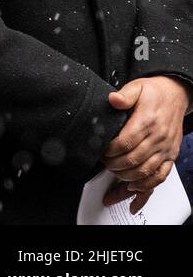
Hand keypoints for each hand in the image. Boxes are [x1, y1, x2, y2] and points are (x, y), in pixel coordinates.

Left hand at [101, 76, 191, 211]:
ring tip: (113, 175)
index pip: (126, 142)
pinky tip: (133, 189)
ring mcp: (166, 149)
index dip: (110, 150)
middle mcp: (158, 138)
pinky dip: (146, 186)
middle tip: (103, 164)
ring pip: (146, 171)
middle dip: (114, 165)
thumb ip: (124, 94)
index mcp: (147, 122)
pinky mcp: (171, 156)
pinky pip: (160, 176)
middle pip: (133, 160)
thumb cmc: (154, 93)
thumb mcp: (137, 87)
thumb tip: (113, 99)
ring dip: (126, 178)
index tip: (100, 151)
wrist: (176, 95)